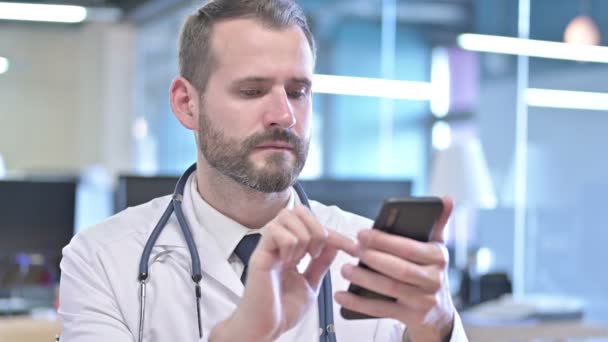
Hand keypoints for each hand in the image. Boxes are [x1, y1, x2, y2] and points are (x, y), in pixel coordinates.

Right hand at [210, 205, 356, 341]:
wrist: (266, 328)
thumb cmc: (282, 310)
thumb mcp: (310, 283)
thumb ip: (321, 263)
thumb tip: (334, 244)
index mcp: (291, 249)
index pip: (314, 226)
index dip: (336, 234)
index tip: (353, 248)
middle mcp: (278, 243)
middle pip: (298, 211)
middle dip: (316, 228)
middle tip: (316, 254)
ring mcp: (268, 247)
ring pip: (288, 216)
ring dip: (303, 237)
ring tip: (300, 259)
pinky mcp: (260, 254)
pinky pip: (276, 231)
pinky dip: (289, 244)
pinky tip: (288, 261)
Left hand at [335, 197, 455, 341]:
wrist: (440, 312)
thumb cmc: (430, 271)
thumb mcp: (437, 247)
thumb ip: (437, 222)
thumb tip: (446, 199)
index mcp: (439, 257)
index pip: (410, 248)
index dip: (385, 241)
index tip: (362, 234)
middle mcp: (434, 280)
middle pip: (400, 269)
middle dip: (373, 258)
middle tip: (353, 249)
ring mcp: (423, 301)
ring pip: (390, 288)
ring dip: (364, 279)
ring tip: (345, 269)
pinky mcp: (411, 317)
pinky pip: (381, 309)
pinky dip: (359, 303)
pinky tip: (342, 295)